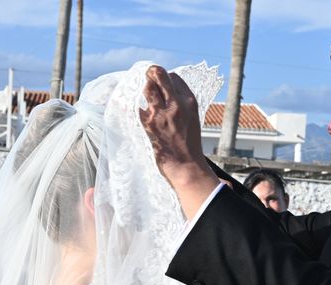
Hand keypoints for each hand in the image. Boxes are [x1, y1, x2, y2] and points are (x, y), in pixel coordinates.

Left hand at [140, 66, 206, 180]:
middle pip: (159, 75)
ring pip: (147, 88)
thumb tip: (166, 93)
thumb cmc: (189, 145)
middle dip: (151, 73)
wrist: (186, 165)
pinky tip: (141, 112)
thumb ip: (181, 105)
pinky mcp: (149, 124)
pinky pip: (139, 107)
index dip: (166, 78)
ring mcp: (162, 113)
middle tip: (148, 75)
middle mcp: (176, 104)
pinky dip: (138, 107)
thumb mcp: (192, 119)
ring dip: (144, 88)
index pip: (174, 77)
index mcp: (190, 102)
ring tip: (145, 94)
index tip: (162, 83)